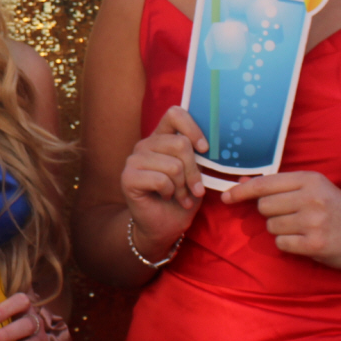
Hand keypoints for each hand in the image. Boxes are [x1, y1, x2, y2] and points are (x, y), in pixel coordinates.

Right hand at [119, 106, 208, 259]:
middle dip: (194, 171)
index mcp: (162, 138)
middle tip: (195, 189)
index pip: (174, 114)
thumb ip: (199, 157)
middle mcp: (145, 144)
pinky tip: (167, 197)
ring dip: (183, 187)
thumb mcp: (196, 174)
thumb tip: (212, 147)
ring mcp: (134, 159)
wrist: (164, 226)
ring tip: (181, 197)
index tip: (205, 149)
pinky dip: (170, 192)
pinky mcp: (128, 177)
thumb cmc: (182, 199)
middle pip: (180, 144)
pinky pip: (161, 179)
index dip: (193, 129)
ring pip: (173, 165)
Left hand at [223, 171, 340, 269]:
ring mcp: (314, 222)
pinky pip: (281, 244)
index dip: (241, 191)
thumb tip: (241, 182)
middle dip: (271, 214)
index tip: (226, 198)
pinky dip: (289, 245)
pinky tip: (307, 241)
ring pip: (271, 226)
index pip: (264, 183)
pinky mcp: (315, 244)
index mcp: (310, 179)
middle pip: (264, 207)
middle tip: (293, 217)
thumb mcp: (314, 190)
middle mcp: (311, 198)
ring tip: (304, 229)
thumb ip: (280, 186)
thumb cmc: (337, 211)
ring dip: (281, 230)